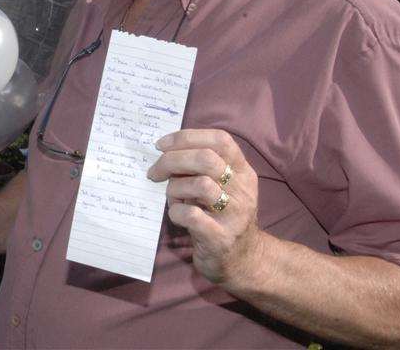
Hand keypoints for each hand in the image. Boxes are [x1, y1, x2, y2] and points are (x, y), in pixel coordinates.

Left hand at [147, 128, 264, 284]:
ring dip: (175, 189)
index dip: (186, 137)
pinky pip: (191, 215)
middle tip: (155, 172)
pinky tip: (177, 216)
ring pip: (201, 185)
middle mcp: (243, 190)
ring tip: (173, 199)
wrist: (244, 261)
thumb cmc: (223, 217)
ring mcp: (234, 214)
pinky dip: (176, 212)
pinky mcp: (220, 237)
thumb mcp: (223, 187)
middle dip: (172, 160)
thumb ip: (202, 167)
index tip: (161, 145)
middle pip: (206, 159)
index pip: (220, 140)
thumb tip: (165, 151)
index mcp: (243, 171)